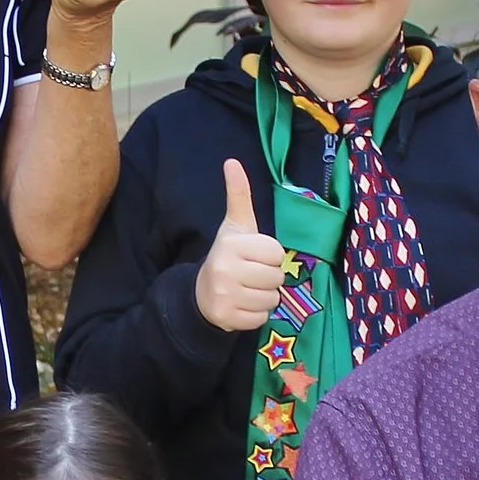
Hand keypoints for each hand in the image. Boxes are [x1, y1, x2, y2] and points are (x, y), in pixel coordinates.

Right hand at [193, 161, 293, 332]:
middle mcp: (225, 269)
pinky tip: (242, 305)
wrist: (202, 292)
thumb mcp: (234, 225)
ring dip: (264, 297)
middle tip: (251, 276)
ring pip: (272, 299)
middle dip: (269, 278)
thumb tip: (232, 161)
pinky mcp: (226, 318)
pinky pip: (261, 318)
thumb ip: (238, 195)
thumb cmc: (228, 256)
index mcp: (231, 244)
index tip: (254, 257)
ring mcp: (225, 295)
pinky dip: (256, 315)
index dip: (270, 256)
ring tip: (247, 290)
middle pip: (276, 278)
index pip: (276, 253)